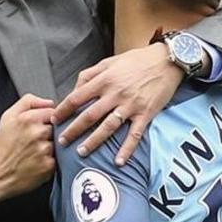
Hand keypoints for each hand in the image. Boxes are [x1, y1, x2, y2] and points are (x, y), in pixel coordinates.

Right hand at [0, 94, 55, 201]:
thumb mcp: (8, 117)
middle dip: (48, 133)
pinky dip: (50, 160)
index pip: (52, 111)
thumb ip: (28, 102)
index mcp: (27, 119)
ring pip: (58, 142)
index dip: (46, 120)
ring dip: (50, 147)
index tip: (38, 127)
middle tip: (34, 142)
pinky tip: (37, 162)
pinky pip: (58, 158)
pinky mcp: (49, 165)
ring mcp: (44, 149)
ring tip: (34, 152)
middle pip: (56, 127)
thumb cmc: (2, 148)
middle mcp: (37, 133)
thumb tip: (49, 102)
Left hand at [52, 42, 182, 165]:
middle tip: (61, 142)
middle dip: (73, 130)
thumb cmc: (137, 60)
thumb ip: (90, 74)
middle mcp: (115, 94)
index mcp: (104, 80)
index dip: (63, 110)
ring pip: (108, 127)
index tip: (54, 120)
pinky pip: (134, 135)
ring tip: (81, 153)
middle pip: (89, 115)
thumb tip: (75, 89)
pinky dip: (126, 149)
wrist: (167, 60)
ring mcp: (131, 105)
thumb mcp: (110, 61)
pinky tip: (118, 162)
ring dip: (93, 141)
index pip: (77, 97)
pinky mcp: (145, 114)